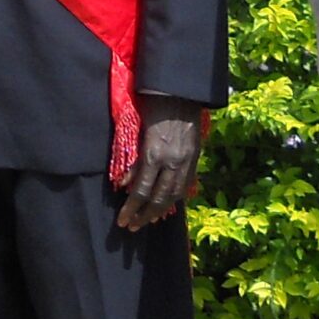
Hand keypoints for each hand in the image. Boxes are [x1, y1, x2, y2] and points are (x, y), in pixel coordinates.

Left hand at [116, 95, 203, 232]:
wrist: (182, 91)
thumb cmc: (154, 105)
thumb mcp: (137, 130)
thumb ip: (132, 159)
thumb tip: (122, 184)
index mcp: (154, 154)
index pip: (141, 191)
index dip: (130, 209)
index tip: (122, 221)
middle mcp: (172, 162)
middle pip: (159, 198)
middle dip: (144, 215)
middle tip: (132, 227)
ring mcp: (187, 161)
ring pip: (175, 195)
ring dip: (160, 211)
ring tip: (148, 221)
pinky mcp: (196, 158)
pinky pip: (185, 185)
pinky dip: (175, 198)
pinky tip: (167, 205)